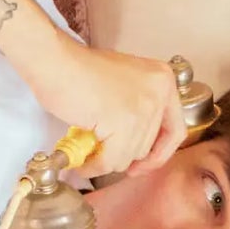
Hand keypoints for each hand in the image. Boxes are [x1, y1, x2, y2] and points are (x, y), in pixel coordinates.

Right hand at [15, 34, 188, 179]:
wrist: (54, 62)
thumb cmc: (77, 71)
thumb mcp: (123, 84)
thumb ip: (136, 110)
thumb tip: (137, 151)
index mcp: (162, 80)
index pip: (175, 129)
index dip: (159, 153)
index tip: (142, 163)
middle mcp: (159, 92)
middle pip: (150, 146)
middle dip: (126, 156)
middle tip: (105, 156)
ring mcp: (143, 108)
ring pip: (131, 155)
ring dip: (107, 161)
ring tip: (88, 154)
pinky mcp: (124, 122)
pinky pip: (112, 159)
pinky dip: (95, 166)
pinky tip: (83, 162)